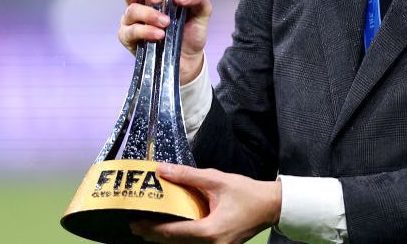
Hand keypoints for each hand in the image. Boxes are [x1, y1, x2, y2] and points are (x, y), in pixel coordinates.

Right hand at [117, 0, 211, 82]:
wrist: (189, 59)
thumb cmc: (191, 30)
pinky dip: (146, 31)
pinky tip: (159, 35)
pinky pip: (130, 31)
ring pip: (131, 10)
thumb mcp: (202, 10)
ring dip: (150, 14)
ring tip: (167, 23)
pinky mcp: (129, 39)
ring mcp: (132, 21)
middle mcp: (139, 2)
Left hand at [129, 164, 281, 243]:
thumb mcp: (217, 180)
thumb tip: (162, 170)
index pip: (173, 233)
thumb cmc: (248, 194)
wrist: (271, 206)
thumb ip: (188, 176)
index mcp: (210, 231)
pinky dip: (180, 237)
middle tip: (135, 225)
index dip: (151, 229)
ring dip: (166, 237)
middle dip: (154, 235)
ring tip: (149, 226)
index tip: (135, 223)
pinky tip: (171, 229)